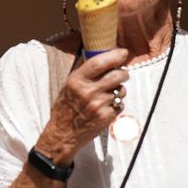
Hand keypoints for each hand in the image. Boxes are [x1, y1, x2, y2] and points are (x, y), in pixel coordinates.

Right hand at [37, 47, 129, 163]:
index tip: (122, 52)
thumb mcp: (68, 85)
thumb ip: (84, 72)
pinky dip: (117, 103)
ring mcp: (99, 105)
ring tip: (110, 92)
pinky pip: (120, 104)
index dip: (114, 55)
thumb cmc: (65, 108)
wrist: (63, 134)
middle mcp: (88, 92)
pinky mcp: (106, 117)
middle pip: (116, 75)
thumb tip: (102, 55)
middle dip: (124, 72)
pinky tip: (107, 105)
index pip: (99, 63)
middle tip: (122, 72)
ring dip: (120, 89)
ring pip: (121, 90)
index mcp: (76, 81)